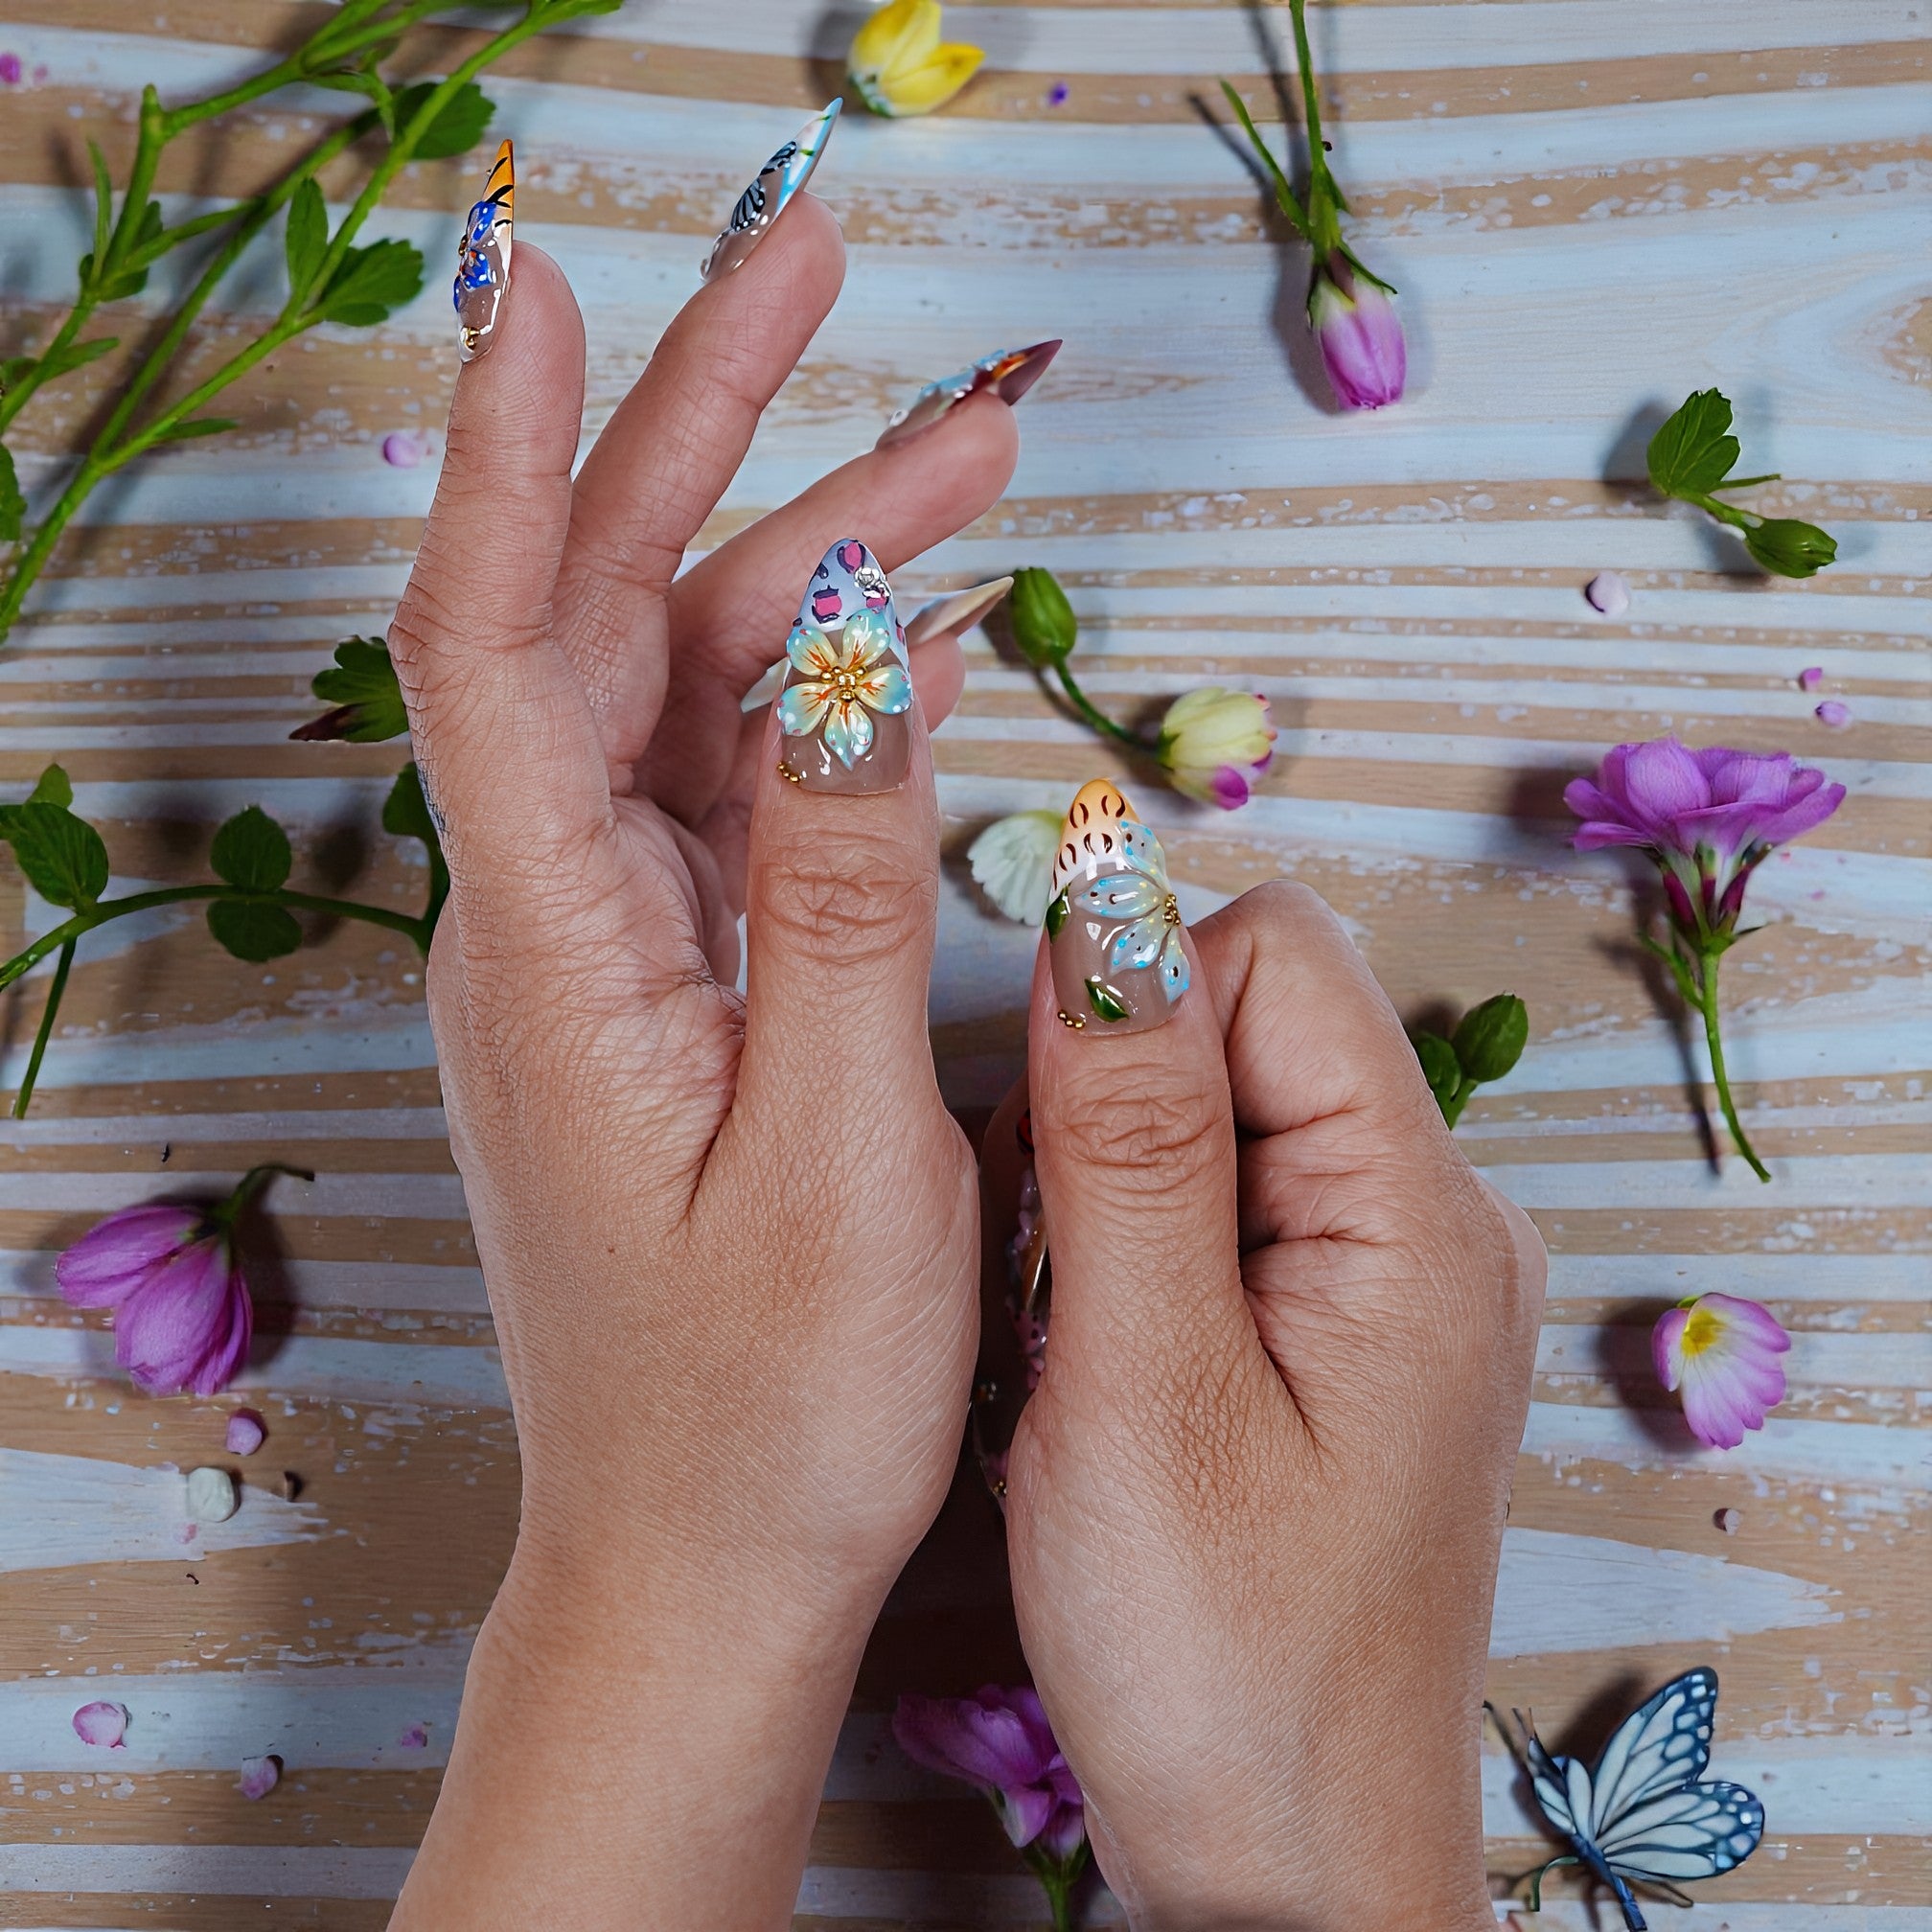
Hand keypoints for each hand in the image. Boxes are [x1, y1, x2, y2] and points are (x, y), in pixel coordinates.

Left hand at [387, 195, 1018, 1928]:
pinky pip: (732, 787)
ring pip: (686, 689)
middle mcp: (552, 922)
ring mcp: (609, 946)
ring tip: (972, 456)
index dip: (517, 446)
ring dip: (815, 565)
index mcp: (555, 954)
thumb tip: (857, 652)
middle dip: (713, 432)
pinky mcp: (671, 980)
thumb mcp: (840, 1150)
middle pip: (602, 615)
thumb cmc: (768, 1405)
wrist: (703, 1562)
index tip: (556, 281)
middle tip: (825, 272)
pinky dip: (825, 696)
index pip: (490, 637)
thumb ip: (844, 889)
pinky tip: (919, 645)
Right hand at [992, 834, 1544, 1929]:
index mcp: (1419, 1213)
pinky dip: (1134, 1247)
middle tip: (1060, 1275)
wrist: (1294, 1859)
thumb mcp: (1148, 1387)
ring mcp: (1391, 1276)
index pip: (1275, 957)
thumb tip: (1104, 920)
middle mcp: (1433, 1219)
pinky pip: (1225, 1201)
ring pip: (1218, 1109)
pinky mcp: (1343, 1327)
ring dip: (1109, 1185)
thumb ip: (1128, 1140)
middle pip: (1246, 1022)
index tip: (1050, 1148)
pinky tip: (1103, 1354)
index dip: (1132, 1010)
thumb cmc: (1228, 1665)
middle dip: (1109, 1108)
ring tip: (1079, 1333)